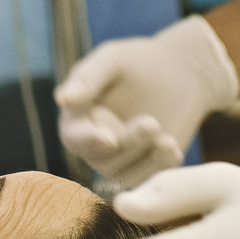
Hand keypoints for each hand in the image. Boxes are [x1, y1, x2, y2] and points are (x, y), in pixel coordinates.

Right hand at [55, 17, 239, 188]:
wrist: (178, 72)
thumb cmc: (139, 61)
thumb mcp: (113, 60)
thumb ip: (88, 77)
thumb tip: (61, 99)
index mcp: (77, 118)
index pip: (74, 137)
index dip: (89, 141)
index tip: (109, 138)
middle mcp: (93, 144)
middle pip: (102, 159)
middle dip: (128, 144)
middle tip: (152, 123)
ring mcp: (120, 160)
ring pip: (125, 174)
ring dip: (146, 160)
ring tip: (168, 141)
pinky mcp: (144, 168)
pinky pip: (149, 178)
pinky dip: (161, 168)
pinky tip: (174, 150)